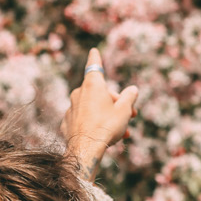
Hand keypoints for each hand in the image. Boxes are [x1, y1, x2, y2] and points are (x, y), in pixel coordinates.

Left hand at [61, 49, 138, 177]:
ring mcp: (71, 108)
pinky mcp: (67, 123)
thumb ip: (129, 97)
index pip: (94, 65)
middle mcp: (79, 93)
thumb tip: (133, 89)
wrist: (86, 149)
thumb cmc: (107, 126)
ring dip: (107, 116)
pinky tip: (102, 137)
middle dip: (115, 102)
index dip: (96, 57)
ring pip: (93, 108)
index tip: (93, 50)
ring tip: (122, 132)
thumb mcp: (124, 110)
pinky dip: (93, 125)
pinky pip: (84, 120)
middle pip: (99, 92)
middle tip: (131, 115)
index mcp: (93, 85)